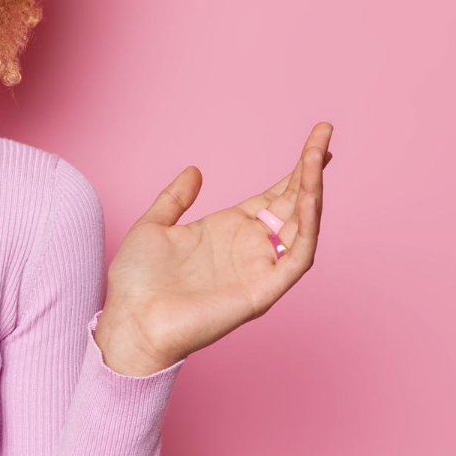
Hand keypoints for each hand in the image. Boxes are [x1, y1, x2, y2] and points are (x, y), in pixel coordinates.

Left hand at [94, 122, 332, 374]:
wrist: (129, 321)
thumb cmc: (137, 282)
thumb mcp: (154, 225)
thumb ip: (175, 198)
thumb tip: (195, 170)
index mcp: (228, 230)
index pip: (275, 194)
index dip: (296, 169)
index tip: (316, 139)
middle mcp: (250, 247)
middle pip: (294, 203)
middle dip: (311, 169)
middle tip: (325, 133)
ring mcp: (259, 269)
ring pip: (302, 227)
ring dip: (313, 192)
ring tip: (319, 156)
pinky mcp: (263, 292)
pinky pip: (296, 259)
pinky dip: (308, 229)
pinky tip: (309, 199)